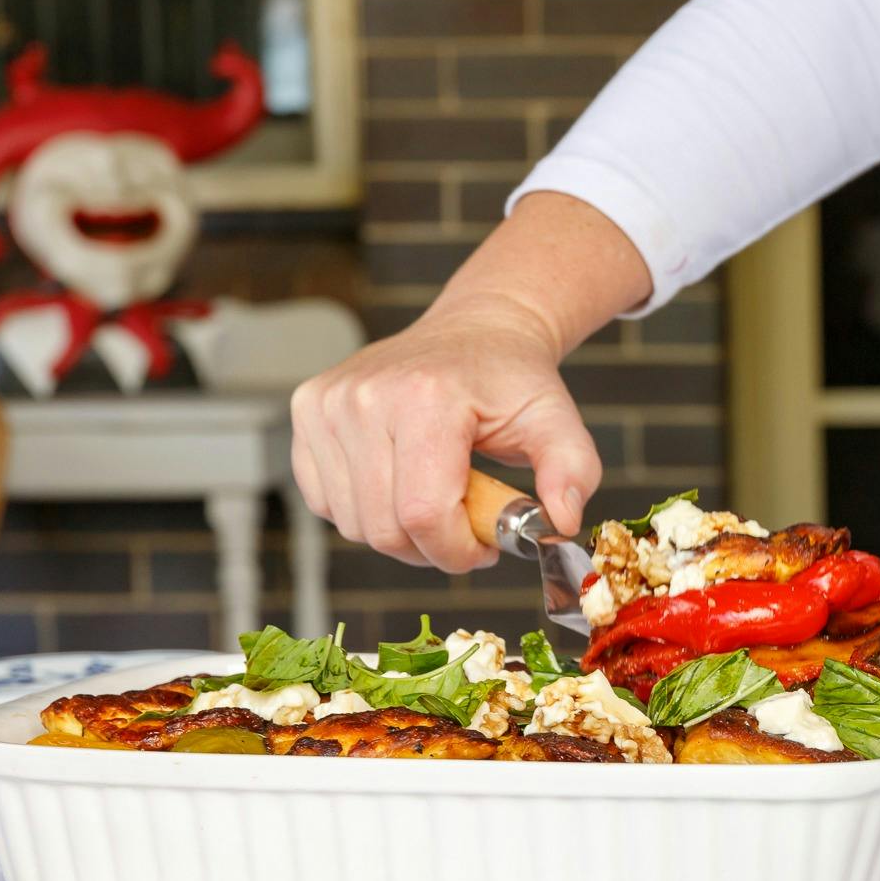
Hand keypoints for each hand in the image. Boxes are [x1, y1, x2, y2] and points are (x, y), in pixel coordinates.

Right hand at [290, 193, 650, 571]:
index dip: (457, 549)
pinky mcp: (306, 411)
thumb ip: (573, 473)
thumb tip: (562, 524)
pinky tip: (402, 483)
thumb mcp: (558, 422)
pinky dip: (367, 511)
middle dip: (433, 548)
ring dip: (401, 533)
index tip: (486, 546)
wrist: (475, 330)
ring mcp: (327, 403)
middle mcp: (364, 397)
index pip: (424, 512)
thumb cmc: (512, 379)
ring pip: (353, 524)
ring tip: (439, 498)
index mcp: (426, 398)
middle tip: (468, 526)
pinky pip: (325, 502)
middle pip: (385, 528)